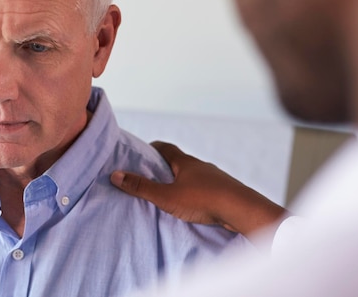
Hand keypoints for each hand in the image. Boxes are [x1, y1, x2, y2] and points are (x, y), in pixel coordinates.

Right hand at [110, 141, 287, 238]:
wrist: (242, 210)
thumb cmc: (204, 199)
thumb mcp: (166, 196)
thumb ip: (141, 187)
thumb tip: (115, 174)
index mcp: (185, 162)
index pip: (165, 148)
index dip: (151, 149)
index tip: (140, 153)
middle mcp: (200, 165)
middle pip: (179, 162)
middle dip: (164, 167)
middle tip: (150, 176)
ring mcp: (214, 178)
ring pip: (193, 176)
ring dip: (181, 181)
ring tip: (169, 194)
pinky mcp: (224, 191)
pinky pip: (205, 189)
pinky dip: (195, 193)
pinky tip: (192, 205)